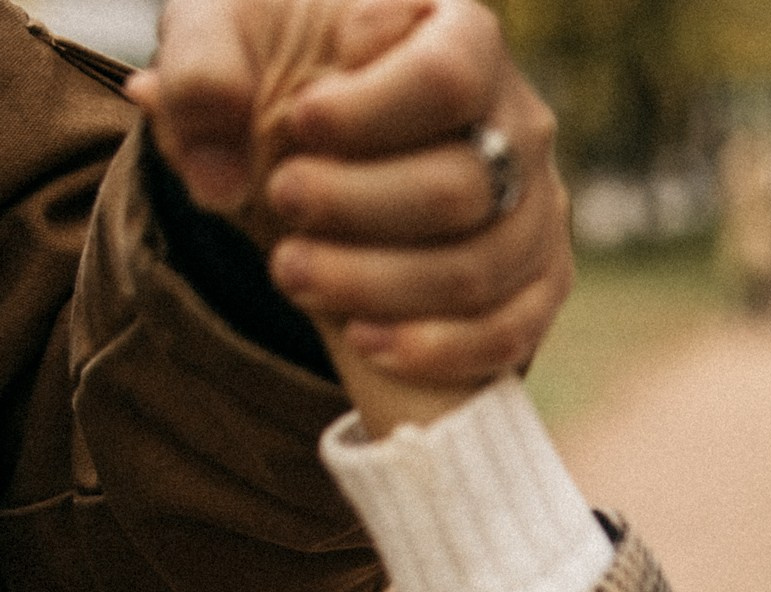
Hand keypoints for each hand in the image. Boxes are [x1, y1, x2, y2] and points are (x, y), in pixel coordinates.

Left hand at [127, 0, 570, 400]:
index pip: (448, 78)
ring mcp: (537, 208)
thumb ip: (202, 72)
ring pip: (481, 269)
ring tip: (292, 275)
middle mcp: (518, 122)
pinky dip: (440, 348)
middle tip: (281, 200)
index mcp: (460, 35)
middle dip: (359, 208)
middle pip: (464, 186)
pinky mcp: (536, 279)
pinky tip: (365, 341)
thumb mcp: (221, 33)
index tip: (299, 125)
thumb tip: (216, 175)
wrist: (310, 133)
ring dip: (379, 286)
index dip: (371, 113)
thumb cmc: (277, 64)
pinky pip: (513, 330)